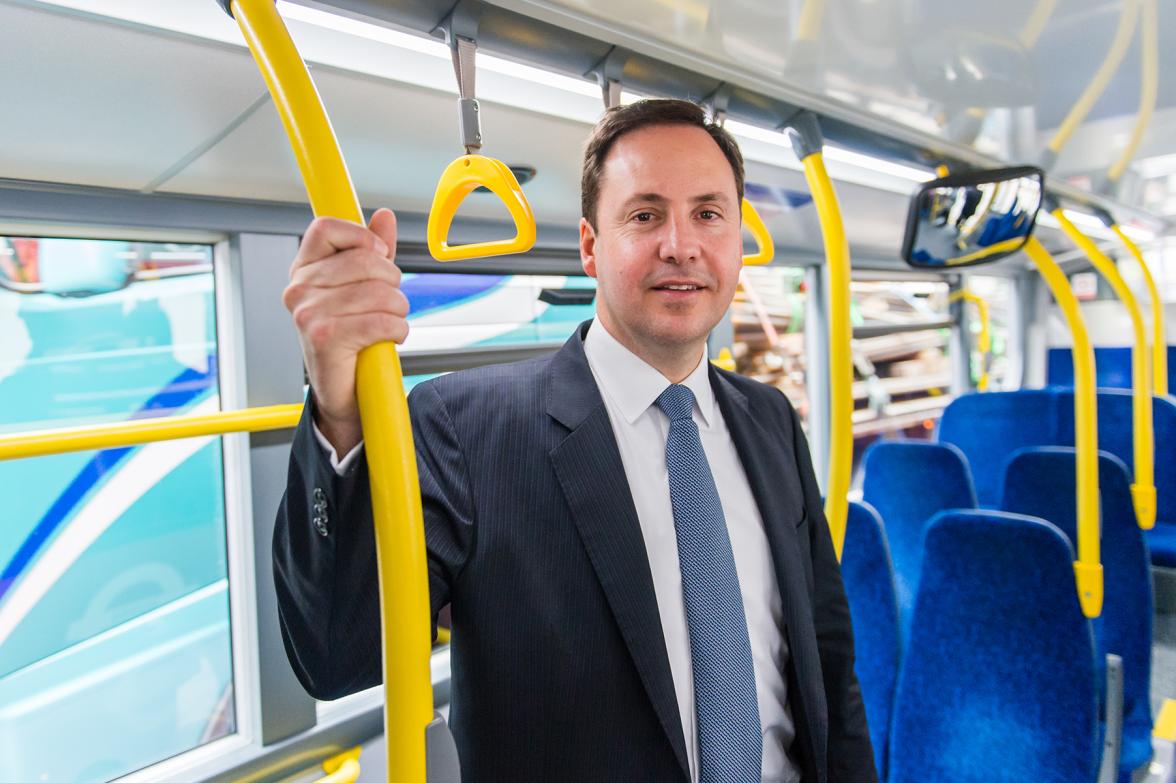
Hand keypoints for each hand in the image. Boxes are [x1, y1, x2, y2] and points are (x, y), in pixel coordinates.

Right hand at [283, 208, 406, 455]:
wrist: (342, 392)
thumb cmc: (351, 338)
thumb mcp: (362, 288)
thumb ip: (372, 251)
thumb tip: (385, 216)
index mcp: (303, 269)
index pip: (326, 227)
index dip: (362, 237)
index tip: (378, 257)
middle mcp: (298, 289)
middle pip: (365, 261)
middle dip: (392, 282)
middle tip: (390, 303)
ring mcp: (307, 313)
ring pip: (380, 293)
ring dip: (398, 311)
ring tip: (388, 324)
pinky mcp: (324, 338)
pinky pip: (381, 321)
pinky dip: (397, 331)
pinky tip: (389, 339)